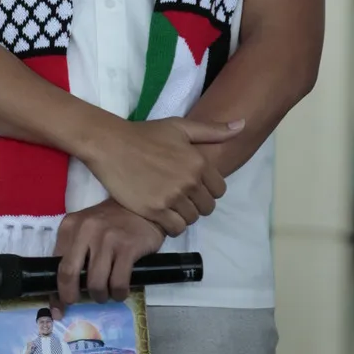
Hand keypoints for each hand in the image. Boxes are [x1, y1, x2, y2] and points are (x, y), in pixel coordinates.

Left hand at [49, 198, 164, 311]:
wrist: (141, 208)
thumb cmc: (110, 224)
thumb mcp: (85, 230)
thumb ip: (72, 254)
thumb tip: (61, 293)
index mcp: (70, 226)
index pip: (56, 263)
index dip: (56, 290)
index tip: (59, 307)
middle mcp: (85, 230)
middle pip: (69, 273)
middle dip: (71, 296)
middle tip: (78, 303)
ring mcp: (107, 238)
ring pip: (95, 283)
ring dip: (100, 296)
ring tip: (105, 293)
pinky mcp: (127, 247)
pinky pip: (118, 283)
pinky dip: (118, 294)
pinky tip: (120, 291)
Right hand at [85, 116, 240, 236]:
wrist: (110, 144)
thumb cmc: (145, 134)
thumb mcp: (179, 126)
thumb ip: (212, 130)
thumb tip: (242, 124)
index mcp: (198, 162)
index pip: (219, 190)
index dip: (207, 189)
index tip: (192, 185)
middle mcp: (188, 181)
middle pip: (207, 208)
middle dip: (196, 203)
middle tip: (179, 195)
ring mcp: (171, 197)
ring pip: (191, 219)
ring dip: (183, 214)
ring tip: (169, 203)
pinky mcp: (154, 210)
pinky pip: (175, 228)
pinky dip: (171, 225)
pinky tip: (161, 213)